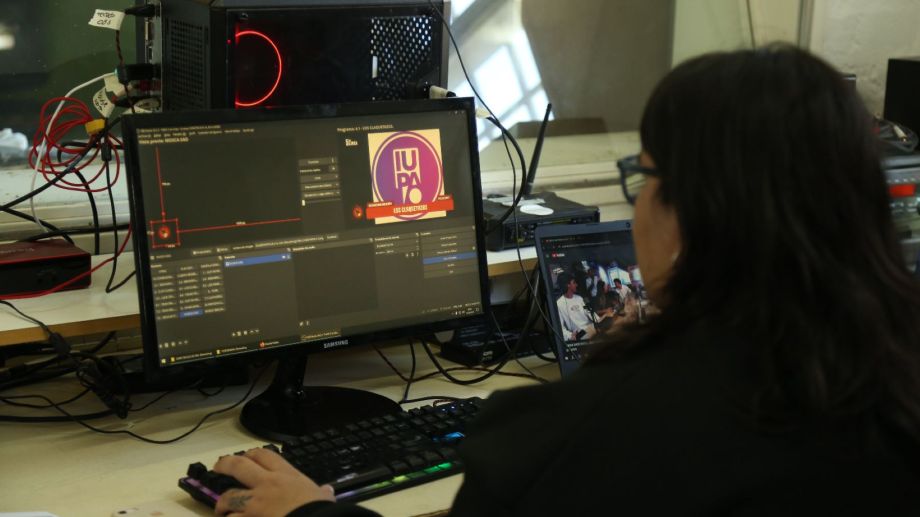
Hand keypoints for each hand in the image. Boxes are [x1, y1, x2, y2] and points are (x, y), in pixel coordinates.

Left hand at [212, 447, 334, 516]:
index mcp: (286, 476)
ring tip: (221, 508)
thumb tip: (327, 491)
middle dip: (225, 465)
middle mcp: (266, 485)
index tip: (248, 456)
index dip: (253, 454)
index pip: (265, 455)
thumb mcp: (323, 498)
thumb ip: (322, 493)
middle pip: (239, 466)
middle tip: (219, 467)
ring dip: (223, 503)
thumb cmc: (319, 510)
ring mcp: (254, 504)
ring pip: (229, 496)